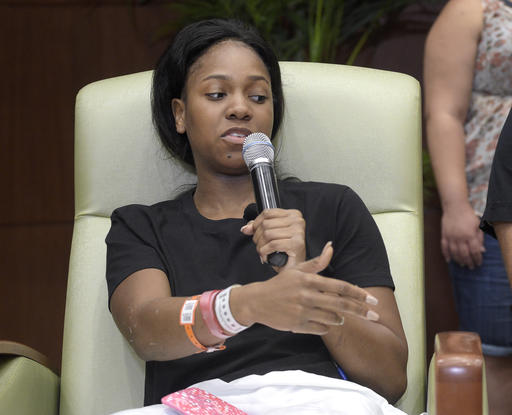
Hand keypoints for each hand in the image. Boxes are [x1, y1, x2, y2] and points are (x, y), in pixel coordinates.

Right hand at [231, 242, 378, 335]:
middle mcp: (307, 296)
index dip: (358, 294)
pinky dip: (327, 326)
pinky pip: (321, 329)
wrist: (257, 301)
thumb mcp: (297, 269)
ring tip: (342, 316)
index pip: (340, 287)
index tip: (372, 300)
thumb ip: (317, 262)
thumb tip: (331, 247)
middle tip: (375, 315)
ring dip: (341, 318)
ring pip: (333, 318)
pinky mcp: (297, 325)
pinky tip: (326, 322)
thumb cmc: (280, 284)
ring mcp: (302, 312)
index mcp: (309, 280)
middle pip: (341, 305)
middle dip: (361, 310)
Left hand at [240, 208, 305, 268]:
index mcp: (293, 214)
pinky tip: (267, 256)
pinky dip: (265, 252)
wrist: (293, 267)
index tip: (254, 232)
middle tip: (260, 246)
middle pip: (266, 224)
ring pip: (267, 234)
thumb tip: (246, 228)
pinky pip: (273, 244)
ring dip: (261, 246)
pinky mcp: (296, 244)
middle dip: (258, 237)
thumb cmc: (284, 251)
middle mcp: (297, 221)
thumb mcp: (271, 234)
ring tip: (263, 252)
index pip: (267, 213)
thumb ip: (258, 227)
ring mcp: (298, 232)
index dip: (256, 224)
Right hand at [441, 202, 484, 268]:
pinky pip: (444, 247)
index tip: (479, 263)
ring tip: (462, 264)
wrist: (455, 207)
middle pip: (464, 254)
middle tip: (471, 267)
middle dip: (468, 262)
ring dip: (458, 260)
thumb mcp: (478, 225)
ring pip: (454, 252)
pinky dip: (446, 254)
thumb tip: (482, 250)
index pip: (474, 251)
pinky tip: (448, 260)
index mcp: (470, 235)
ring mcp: (451, 237)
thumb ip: (480, 238)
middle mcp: (460, 237)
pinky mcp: (444, 235)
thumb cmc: (468, 215)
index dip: (477, 258)